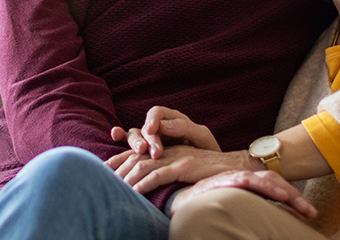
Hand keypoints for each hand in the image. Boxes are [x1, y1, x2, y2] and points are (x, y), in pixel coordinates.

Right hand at [107, 105, 220, 158]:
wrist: (210, 170)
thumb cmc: (208, 152)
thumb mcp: (201, 137)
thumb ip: (185, 128)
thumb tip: (163, 125)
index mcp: (173, 119)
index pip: (157, 113)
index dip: (152, 120)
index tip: (152, 130)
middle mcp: (158, 128)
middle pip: (144, 126)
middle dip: (146, 138)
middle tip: (153, 152)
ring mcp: (150, 141)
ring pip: (134, 135)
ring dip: (134, 143)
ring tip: (141, 152)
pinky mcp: (144, 154)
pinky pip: (128, 146)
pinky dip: (120, 138)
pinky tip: (115, 135)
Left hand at [107, 144, 260, 193]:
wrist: (239, 167)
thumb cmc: (213, 171)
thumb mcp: (187, 169)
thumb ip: (169, 171)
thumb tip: (151, 181)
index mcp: (169, 148)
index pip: (138, 151)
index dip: (119, 158)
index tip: (103, 167)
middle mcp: (170, 149)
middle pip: (136, 155)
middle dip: (117, 167)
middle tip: (101, 177)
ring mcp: (177, 156)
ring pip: (144, 163)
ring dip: (126, 176)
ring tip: (113, 188)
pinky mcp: (185, 166)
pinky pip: (159, 174)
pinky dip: (144, 184)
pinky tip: (133, 193)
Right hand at [169, 170, 317, 219]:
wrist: (176, 198)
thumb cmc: (206, 205)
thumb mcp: (236, 207)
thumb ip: (253, 209)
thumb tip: (274, 223)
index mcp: (249, 183)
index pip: (277, 186)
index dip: (295, 198)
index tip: (310, 214)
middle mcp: (243, 178)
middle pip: (275, 182)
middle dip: (295, 197)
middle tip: (311, 212)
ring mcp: (231, 178)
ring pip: (262, 181)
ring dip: (281, 191)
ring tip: (295, 202)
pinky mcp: (218, 181)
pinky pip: (240, 181)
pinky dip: (257, 186)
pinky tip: (271, 193)